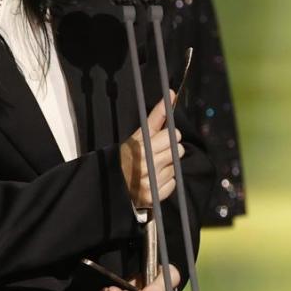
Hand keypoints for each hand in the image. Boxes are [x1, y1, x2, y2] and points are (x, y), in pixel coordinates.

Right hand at [121, 93, 179, 208]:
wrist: (114, 183)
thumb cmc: (128, 155)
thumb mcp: (139, 135)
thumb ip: (157, 116)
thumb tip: (171, 93)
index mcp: (142, 148)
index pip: (172, 136)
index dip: (168, 137)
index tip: (159, 140)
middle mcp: (146, 165)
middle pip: (177, 151)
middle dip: (170, 151)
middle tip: (157, 154)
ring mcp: (150, 182)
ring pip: (175, 167)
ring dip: (168, 167)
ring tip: (154, 168)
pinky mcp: (154, 197)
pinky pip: (173, 183)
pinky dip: (166, 182)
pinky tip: (155, 180)